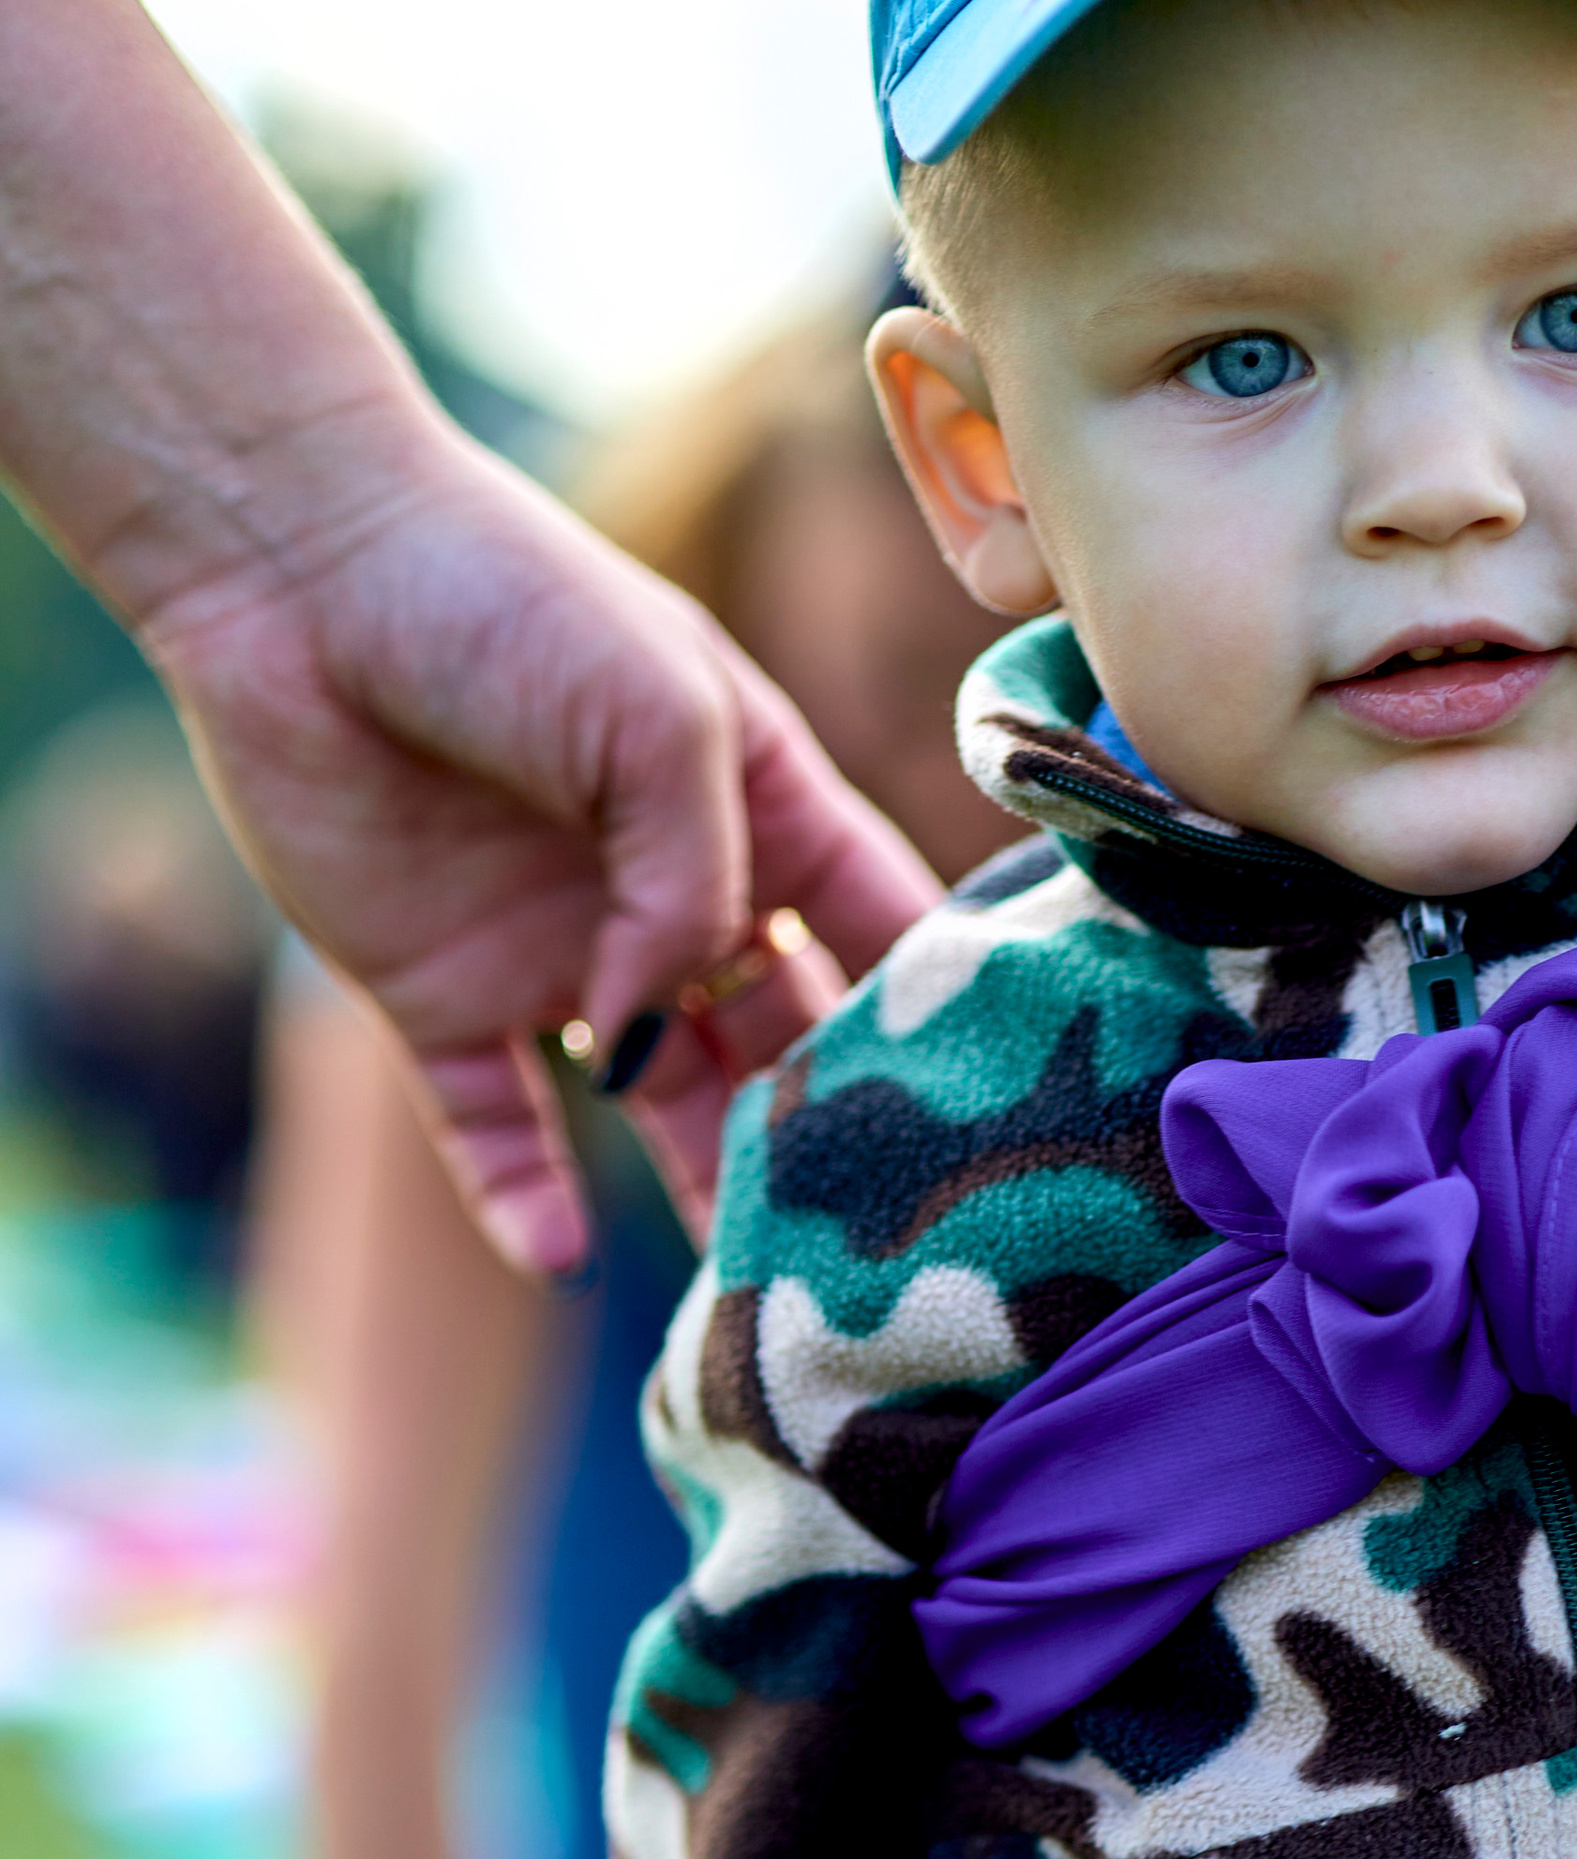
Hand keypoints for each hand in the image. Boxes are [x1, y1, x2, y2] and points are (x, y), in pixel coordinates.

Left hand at [140, 416, 940, 1271]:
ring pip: (653, 1105)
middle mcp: (670, 897)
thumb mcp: (663, 720)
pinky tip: (561, 1259)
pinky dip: (523, 1200)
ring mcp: (558, 955)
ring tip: (749, 1289)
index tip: (1001, 1114)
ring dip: (699, 1191)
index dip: (934, 1014)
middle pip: (778, 1042)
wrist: (293, 569)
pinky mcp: (436, 997)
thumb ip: (699, 888)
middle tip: (880, 1233)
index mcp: (757, 808)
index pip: (876, 931)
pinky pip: (492, 1127)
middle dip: (828, 1132)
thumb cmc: (503, 597)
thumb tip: (654, 1038)